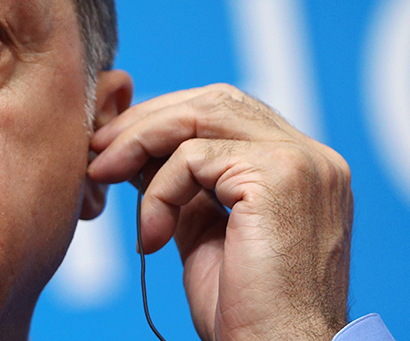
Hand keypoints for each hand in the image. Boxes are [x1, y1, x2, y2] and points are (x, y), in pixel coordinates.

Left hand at [87, 84, 352, 340]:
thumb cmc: (243, 307)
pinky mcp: (280, 174)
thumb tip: (138, 149)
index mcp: (296, 165)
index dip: (166, 120)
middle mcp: (308, 154)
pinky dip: (158, 191)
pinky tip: (151, 235)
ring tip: (104, 173)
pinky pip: (193, 158)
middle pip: (213, 102)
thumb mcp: (204, 229)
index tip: (118, 145)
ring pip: (201, 117)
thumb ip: (184, 184)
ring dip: (140, 143)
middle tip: (100, 150)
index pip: (225, 112)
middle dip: (147, 121)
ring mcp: (300, 160)